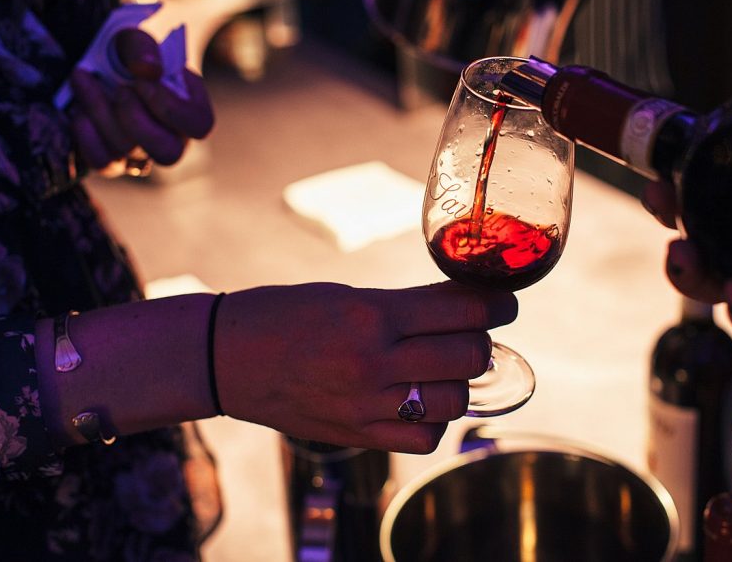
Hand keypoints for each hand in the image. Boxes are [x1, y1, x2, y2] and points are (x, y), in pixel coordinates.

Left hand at [69, 28, 213, 173]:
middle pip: (168, 153)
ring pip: (128, 152)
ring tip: (83, 77)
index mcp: (192, 109)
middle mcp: (173, 138)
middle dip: (135, 119)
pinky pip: (103, 163)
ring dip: (100, 113)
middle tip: (120, 89)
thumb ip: (143, 47)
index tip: (143, 81)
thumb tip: (147, 70)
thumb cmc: (131, 51)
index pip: (198, 125)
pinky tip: (79, 109)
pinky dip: (87, 135)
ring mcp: (144, 153)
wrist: (105, 60)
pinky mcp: (114, 160)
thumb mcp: (137, 38)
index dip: (171, 108)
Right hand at [213, 281, 517, 453]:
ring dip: (461, 381)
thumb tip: (464, 308)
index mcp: (371, 312)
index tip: (505, 301)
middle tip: (475, 332)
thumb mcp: (347, 294)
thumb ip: (405, 306)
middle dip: (483, 340)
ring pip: (455, 399)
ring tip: (446, 368)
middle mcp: (373, 360)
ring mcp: (366, 403)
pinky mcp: (357, 434)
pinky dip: (435, 421)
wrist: (226, 356)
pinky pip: (424, 438)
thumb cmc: (286, 314)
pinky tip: (423, 402)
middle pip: (470, 355)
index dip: (497, 303)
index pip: (462, 308)